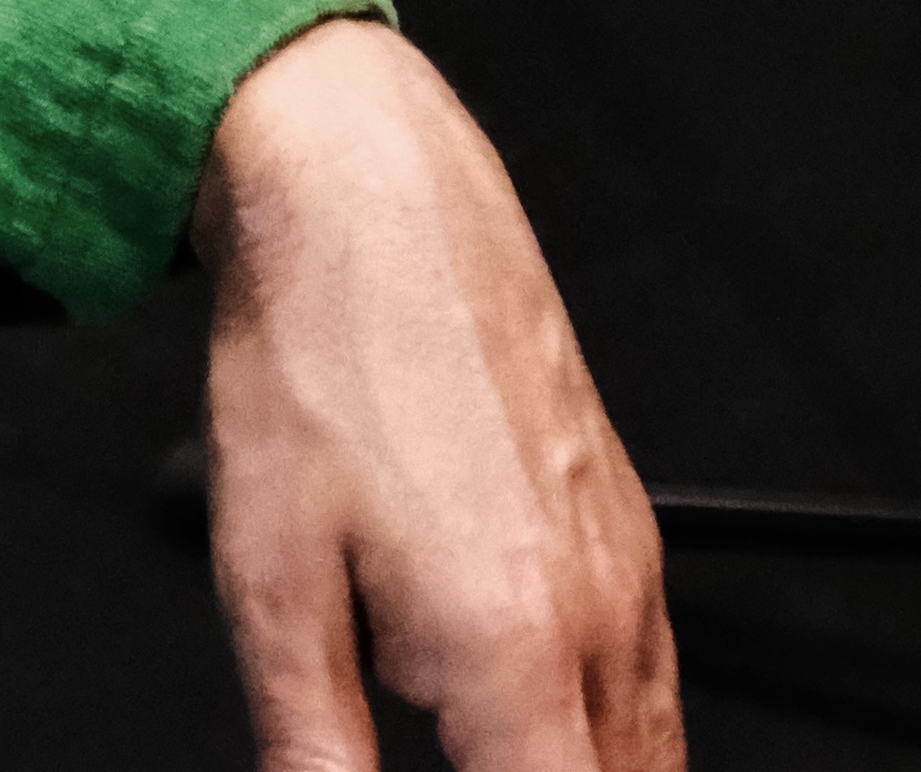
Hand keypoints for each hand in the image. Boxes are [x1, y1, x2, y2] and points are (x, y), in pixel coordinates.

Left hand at [194, 18, 679, 768]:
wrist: (372, 205)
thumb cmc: (322, 363)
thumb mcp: (267, 580)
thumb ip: (310, 736)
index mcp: (518, 650)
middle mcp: (599, 614)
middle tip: (464, 750)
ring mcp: (627, 565)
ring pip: (652, 743)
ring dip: (581, 767)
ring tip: (485, 738)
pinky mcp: (625, 522)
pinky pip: (649, 669)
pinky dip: (604, 720)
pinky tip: (525, 703)